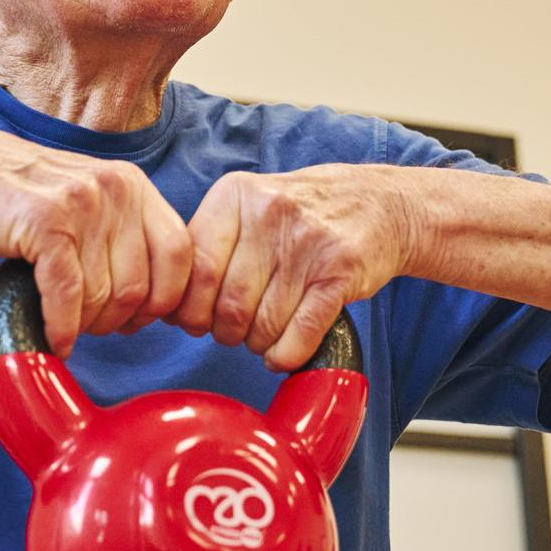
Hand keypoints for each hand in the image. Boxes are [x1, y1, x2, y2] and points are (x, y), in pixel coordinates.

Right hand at [0, 121, 191, 358]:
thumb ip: (123, 238)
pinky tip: (53, 337)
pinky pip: (69, 296)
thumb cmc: (18, 201)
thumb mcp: (87, 204)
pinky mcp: (46, 223)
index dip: (164, 298)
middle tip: (91, 326)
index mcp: (134, 185)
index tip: (135, 318)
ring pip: (106, 296)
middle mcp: (116, 189)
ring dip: (86, 325)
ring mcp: (82, 203)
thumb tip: (153, 305)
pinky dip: (62, 327)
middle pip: (144, 286)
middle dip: (118, 321)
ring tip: (65, 323)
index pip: (181, 255)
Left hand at [165, 165, 411, 369]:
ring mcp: (308, 241)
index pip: (194, 268)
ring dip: (257, 344)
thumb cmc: (302, 215)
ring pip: (262, 323)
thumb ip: (210, 244)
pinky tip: (284, 352)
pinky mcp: (340, 270)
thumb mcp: (250, 207)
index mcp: (235, 195)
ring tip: (262, 335)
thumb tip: (170, 305)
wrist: (380, 203)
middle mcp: (269, 212)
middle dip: (223, 331)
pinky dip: (286, 355)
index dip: (189, 308)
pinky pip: (300, 333)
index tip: (194, 321)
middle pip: (227, 302)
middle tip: (231, 332)